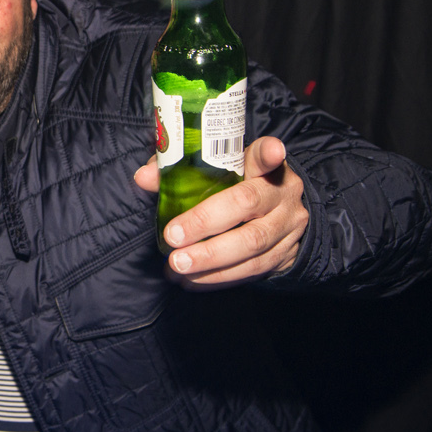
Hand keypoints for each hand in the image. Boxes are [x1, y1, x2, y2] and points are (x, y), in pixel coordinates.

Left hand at [133, 136, 307, 289]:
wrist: (277, 221)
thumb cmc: (235, 192)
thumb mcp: (215, 175)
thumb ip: (179, 171)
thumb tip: (144, 177)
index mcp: (263, 166)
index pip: (263, 154)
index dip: (268, 153)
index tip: (271, 151)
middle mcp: (281, 193)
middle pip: (247, 203)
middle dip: (205, 223)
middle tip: (173, 238)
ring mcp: (287, 226)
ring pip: (252, 244)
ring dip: (210, 259)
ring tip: (178, 266)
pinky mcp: (286, 255)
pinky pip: (253, 269)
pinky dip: (219, 277)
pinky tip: (192, 280)